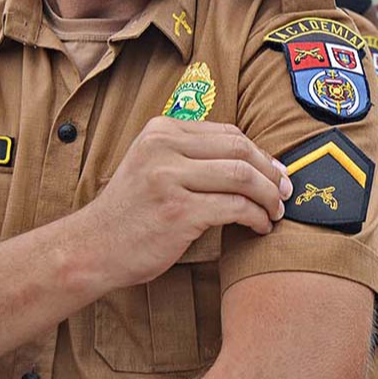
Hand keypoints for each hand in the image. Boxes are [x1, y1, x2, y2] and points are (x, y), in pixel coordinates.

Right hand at [80, 117, 292, 289]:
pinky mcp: (179, 212)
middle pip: (239, 150)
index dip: (259, 153)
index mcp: (160, 130)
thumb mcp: (151, 165)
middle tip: (285, 192)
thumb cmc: (130, 212)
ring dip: (268, 196)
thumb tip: (250, 158)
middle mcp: (164, 148)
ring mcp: (170, 178)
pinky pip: (234, 207)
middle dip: (270, 172)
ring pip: (242, 177)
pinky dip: (255, 218)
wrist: (92, 248)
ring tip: (275, 212)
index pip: (227, 133)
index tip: (275, 172)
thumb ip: (189, 154)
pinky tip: (259, 227)